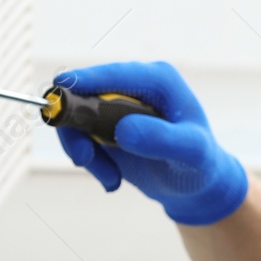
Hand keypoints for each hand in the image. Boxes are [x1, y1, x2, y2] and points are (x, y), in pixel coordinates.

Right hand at [52, 60, 248, 225]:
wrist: (194, 186)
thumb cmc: (200, 165)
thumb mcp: (191, 153)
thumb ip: (163, 140)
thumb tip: (124, 129)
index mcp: (159, 80)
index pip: (117, 75)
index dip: (88, 80)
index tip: (60, 88)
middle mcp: (134, 87)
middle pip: (86, 94)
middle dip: (79, 129)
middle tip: (84, 160)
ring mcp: (116, 105)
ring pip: (76, 119)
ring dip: (87, 154)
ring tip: (111, 179)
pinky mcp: (104, 125)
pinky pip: (80, 138)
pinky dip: (91, 162)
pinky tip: (113, 179)